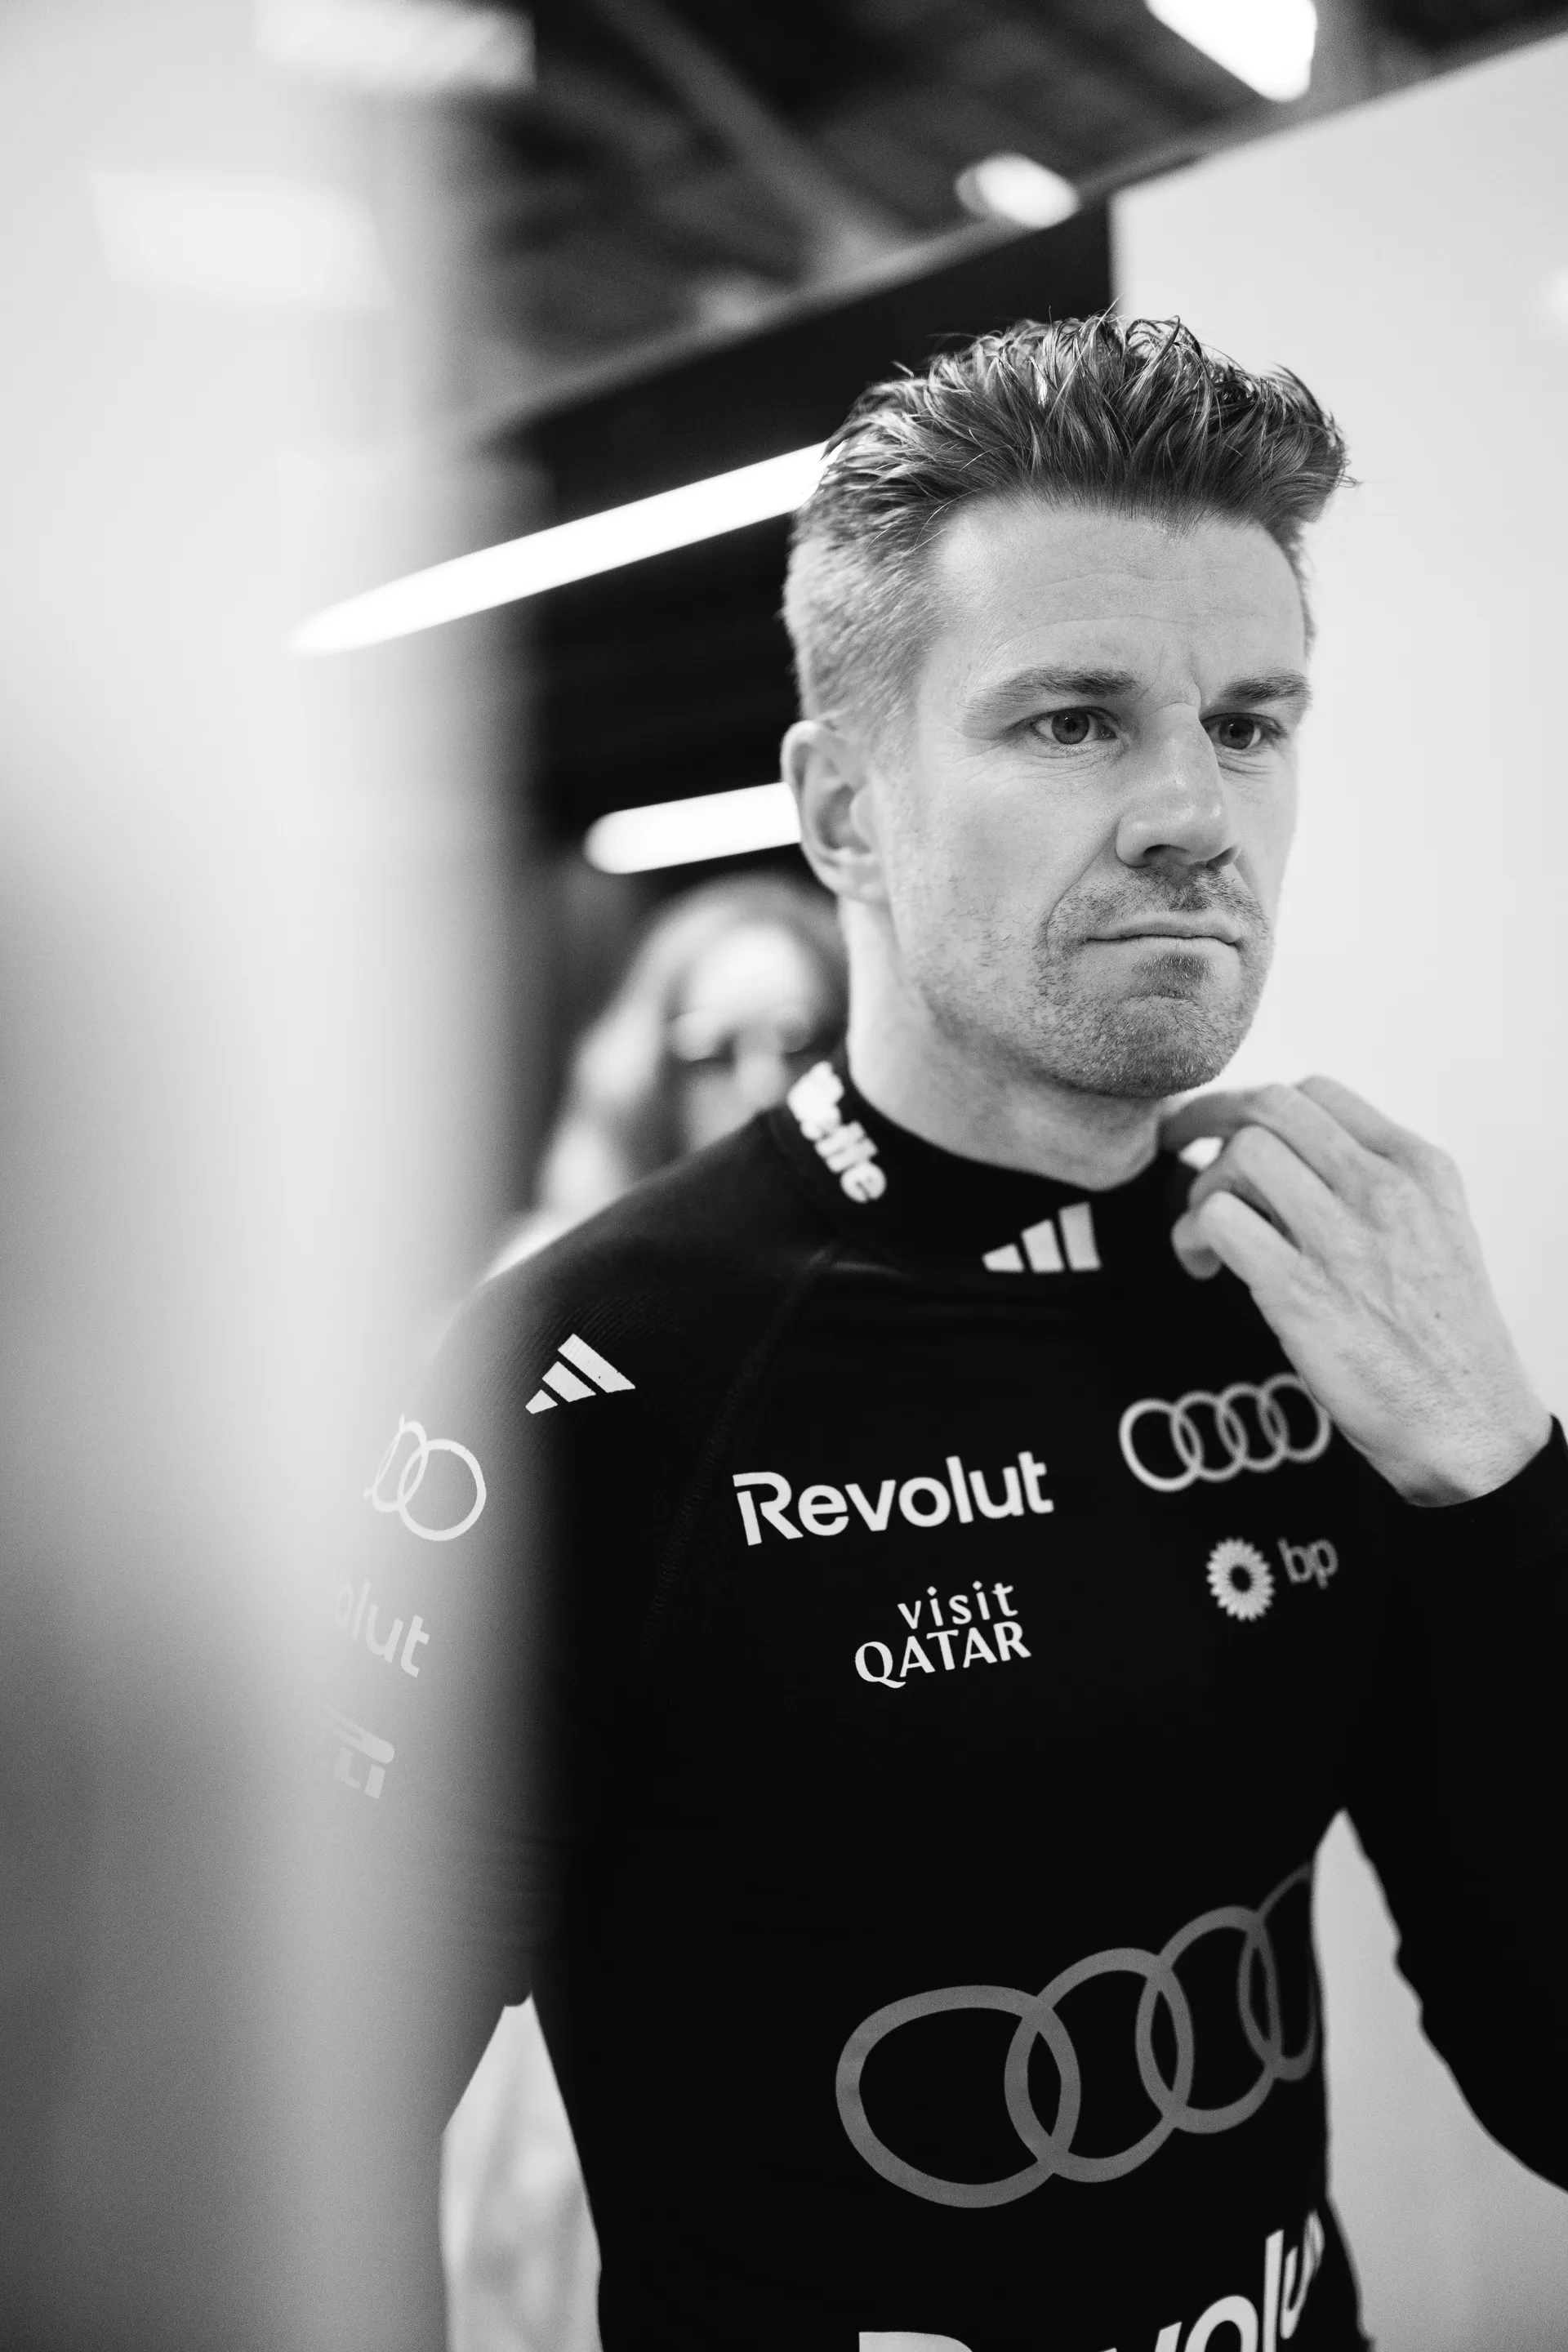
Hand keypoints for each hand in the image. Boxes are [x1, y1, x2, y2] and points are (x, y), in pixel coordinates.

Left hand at [1161, 1077, 1549, 1506]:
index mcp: (1418, 1169)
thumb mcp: (1434, 1232)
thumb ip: (1370, 1185)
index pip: (1317, 1093)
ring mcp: (1344, 1239)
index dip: (1254, 1106)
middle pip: (1268, 1108)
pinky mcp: (1302, 1292)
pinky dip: (1192, 1234)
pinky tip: (1202, 1265)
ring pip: (1240, 1155)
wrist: (1464, 1423)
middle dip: (1206, 1121)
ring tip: (1206, 1233)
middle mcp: (1384, 1191)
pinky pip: (1218, 1221)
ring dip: (1202, 1188)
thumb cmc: (1440, 1337)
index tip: (1226, 1130)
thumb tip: (1284, 1158)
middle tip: (1177, 1149)